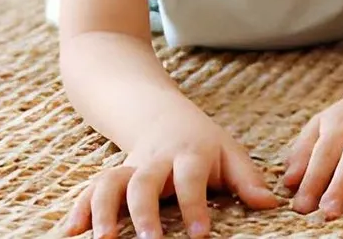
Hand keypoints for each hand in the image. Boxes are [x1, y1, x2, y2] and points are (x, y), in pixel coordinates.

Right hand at [62, 110, 279, 237]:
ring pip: (111, 183)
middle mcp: (156, 161)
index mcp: (190, 154)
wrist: (160, 115)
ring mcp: (130, 167)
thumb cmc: (203, 143)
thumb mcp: (230, 153)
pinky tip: (71, 232)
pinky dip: (79, 209)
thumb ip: (249, 180)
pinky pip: (91, 189)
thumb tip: (271, 204)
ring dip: (104, 211)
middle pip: (145, 182)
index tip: (201, 235)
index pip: (192, 179)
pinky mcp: (111, 176)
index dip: (195, 206)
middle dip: (144, 212)